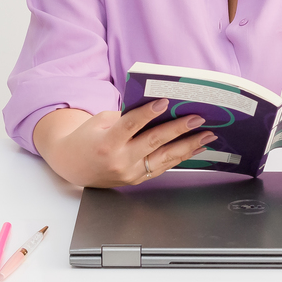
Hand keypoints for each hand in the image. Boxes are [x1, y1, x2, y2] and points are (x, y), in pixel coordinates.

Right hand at [35, 99, 216, 187]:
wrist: (74, 166)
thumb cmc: (88, 137)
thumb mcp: (100, 121)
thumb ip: (126, 117)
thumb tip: (159, 108)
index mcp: (107, 143)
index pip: (130, 125)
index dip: (148, 113)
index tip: (165, 101)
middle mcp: (119, 161)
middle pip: (153, 142)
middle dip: (178, 129)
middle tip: (198, 118)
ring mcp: (130, 173)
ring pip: (164, 158)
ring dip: (188, 145)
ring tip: (207, 135)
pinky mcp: (138, 180)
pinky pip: (163, 166)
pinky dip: (181, 156)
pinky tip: (196, 147)